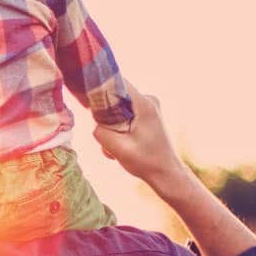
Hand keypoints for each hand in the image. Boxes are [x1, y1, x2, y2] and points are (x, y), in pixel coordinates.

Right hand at [93, 80, 187, 196]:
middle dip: (106, 114)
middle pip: (115, 95)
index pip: (116, 82)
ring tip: (118, 145)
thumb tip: (95, 123)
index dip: (99, 89)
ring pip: (118, 107)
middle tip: (109, 135)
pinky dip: (120, 127)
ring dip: (113, 125)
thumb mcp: (118, 149)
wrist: (166, 173)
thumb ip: (101, 133)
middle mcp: (148, 100)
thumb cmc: (146, 162)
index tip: (89, 103)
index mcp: (144, 104)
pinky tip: (124, 144)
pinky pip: (125, 114)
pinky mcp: (147, 114)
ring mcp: (149, 106)